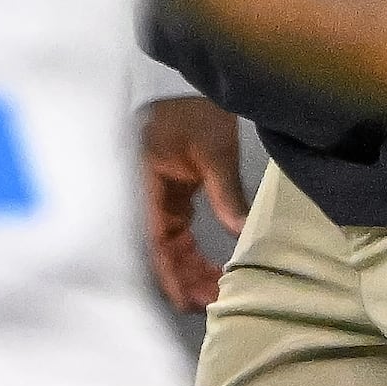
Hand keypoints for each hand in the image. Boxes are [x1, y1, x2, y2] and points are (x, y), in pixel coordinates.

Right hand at [139, 97, 242, 311]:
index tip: (190, 302)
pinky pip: (179, 234)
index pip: (156, 242)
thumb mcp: (214, 150)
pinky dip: (193, 253)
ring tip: (217, 291)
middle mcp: (147, 197)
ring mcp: (158, 197)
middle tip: (214, 303)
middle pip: (162, 251)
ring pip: (171, 247)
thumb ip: (225, 192)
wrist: (193, 82)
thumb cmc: (195, 111)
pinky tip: (213, 269)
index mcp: (146, 186)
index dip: (171, 275)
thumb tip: (240, 233)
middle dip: (184, 280)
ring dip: (190, 270)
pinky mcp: (171, 195)